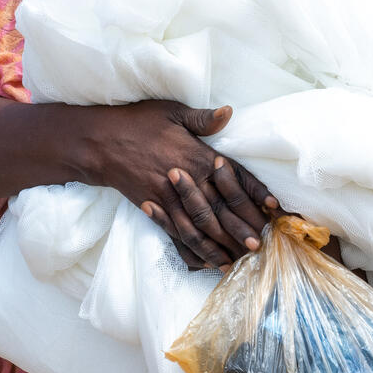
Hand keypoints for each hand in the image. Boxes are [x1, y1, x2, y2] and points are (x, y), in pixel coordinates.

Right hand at [88, 101, 277, 270]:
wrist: (100, 141)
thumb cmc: (138, 122)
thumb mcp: (172, 111)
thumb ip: (203, 118)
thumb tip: (228, 112)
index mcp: (197, 155)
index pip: (234, 175)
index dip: (254, 191)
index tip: (272, 206)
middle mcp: (187, 179)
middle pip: (221, 207)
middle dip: (242, 226)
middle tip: (262, 243)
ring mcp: (170, 197)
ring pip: (200, 226)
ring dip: (220, 244)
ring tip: (239, 258)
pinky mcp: (155, 209)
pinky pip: (177, 234)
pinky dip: (192, 249)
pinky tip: (206, 261)